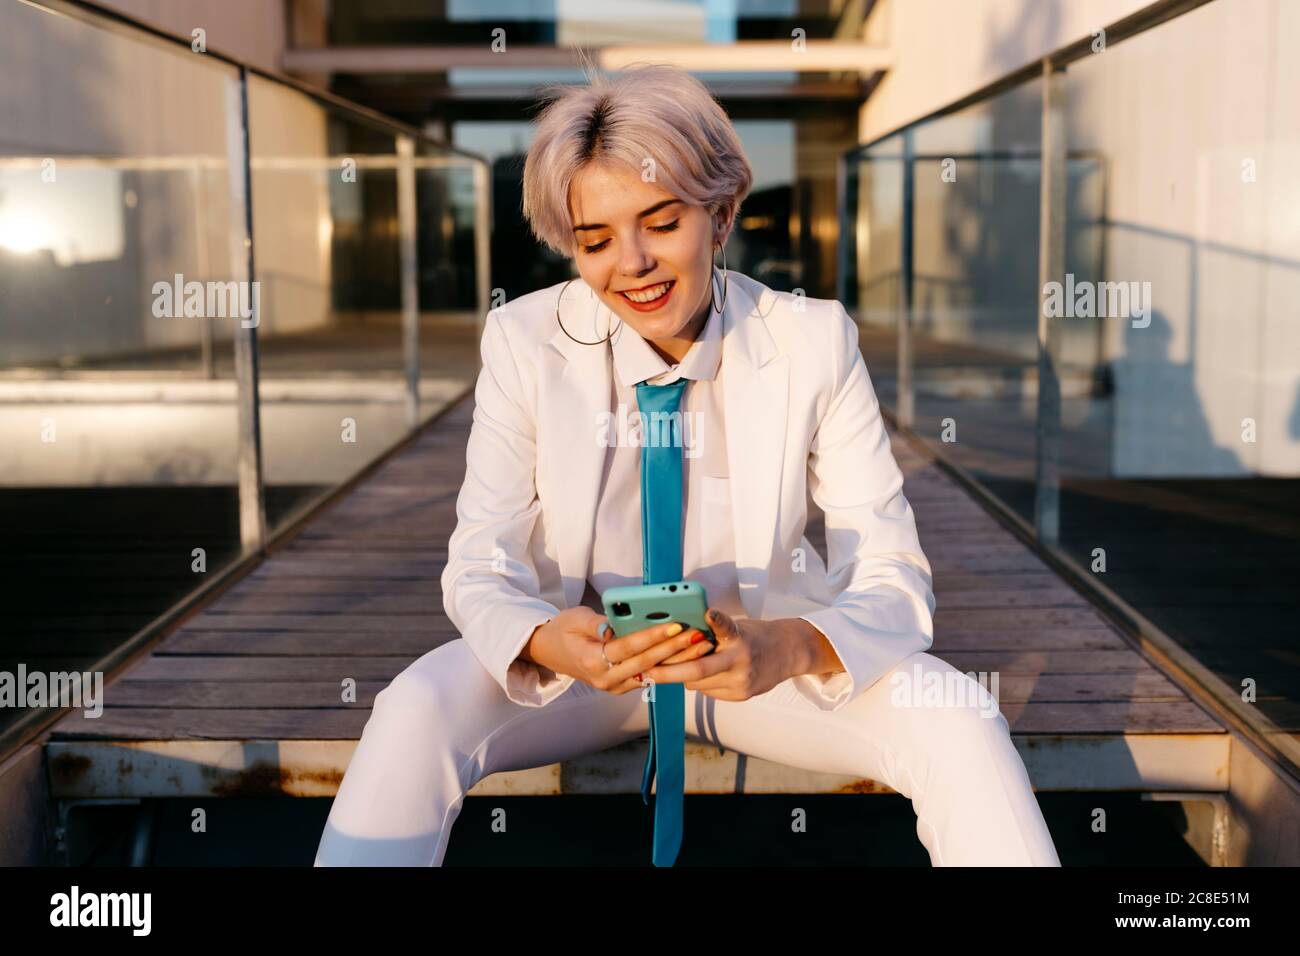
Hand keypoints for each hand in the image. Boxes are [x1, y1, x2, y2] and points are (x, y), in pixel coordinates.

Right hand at [525, 606, 712, 695]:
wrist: (550, 652)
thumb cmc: (564, 629)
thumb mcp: (574, 618)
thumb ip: (594, 623)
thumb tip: (612, 627)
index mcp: (592, 660)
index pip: (629, 647)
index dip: (653, 636)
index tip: (676, 625)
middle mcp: (605, 679)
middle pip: (646, 662)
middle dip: (674, 648)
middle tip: (697, 635)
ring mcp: (614, 686)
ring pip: (652, 672)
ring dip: (678, 659)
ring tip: (700, 645)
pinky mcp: (622, 687)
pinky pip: (648, 676)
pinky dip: (668, 665)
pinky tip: (687, 653)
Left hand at [637, 608, 804, 701]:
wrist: (787, 653)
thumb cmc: (753, 635)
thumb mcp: (737, 627)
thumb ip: (713, 634)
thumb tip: (677, 640)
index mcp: (739, 636)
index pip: (727, 626)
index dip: (717, 619)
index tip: (709, 613)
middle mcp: (741, 659)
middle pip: (699, 669)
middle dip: (668, 673)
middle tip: (647, 671)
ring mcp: (741, 681)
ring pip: (698, 684)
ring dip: (683, 676)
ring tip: (677, 667)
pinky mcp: (741, 695)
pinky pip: (708, 692)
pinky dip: (700, 683)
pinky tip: (706, 674)